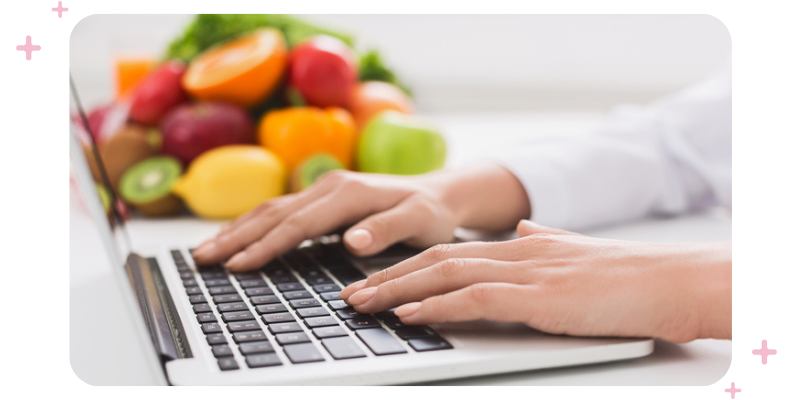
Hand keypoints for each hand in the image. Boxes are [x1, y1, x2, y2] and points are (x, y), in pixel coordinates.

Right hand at [191, 163, 529, 270]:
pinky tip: (238, 237)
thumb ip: (386, 230)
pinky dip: (253, 224)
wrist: (440, 192)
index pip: (298, 223)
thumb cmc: (431, 212)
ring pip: (271, 208)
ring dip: (237, 229)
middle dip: (236, 237)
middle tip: (203, 260)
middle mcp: (330, 186)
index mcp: (348, 192)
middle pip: (274, 212)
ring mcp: (324, 189)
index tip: (239, 265)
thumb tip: (351, 240)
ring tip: (207, 250)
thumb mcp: (420, 222)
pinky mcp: (323, 197)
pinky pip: (281, 209)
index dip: (267, 245)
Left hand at [340, 220, 731, 342]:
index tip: (376, 279)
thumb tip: (522, 227)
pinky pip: (475, 299)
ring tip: (363, 304)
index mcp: (522, 245)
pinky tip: (410, 315)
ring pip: (446, 275)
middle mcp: (516, 252)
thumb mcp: (575, 251)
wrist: (671, 282)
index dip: (408, 266)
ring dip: (398, 291)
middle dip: (388, 277)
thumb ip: (544, 239)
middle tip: (350, 294)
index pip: (451, 251)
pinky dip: (437, 306)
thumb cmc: (628, 276)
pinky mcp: (540, 297)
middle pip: (436, 260)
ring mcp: (526, 273)